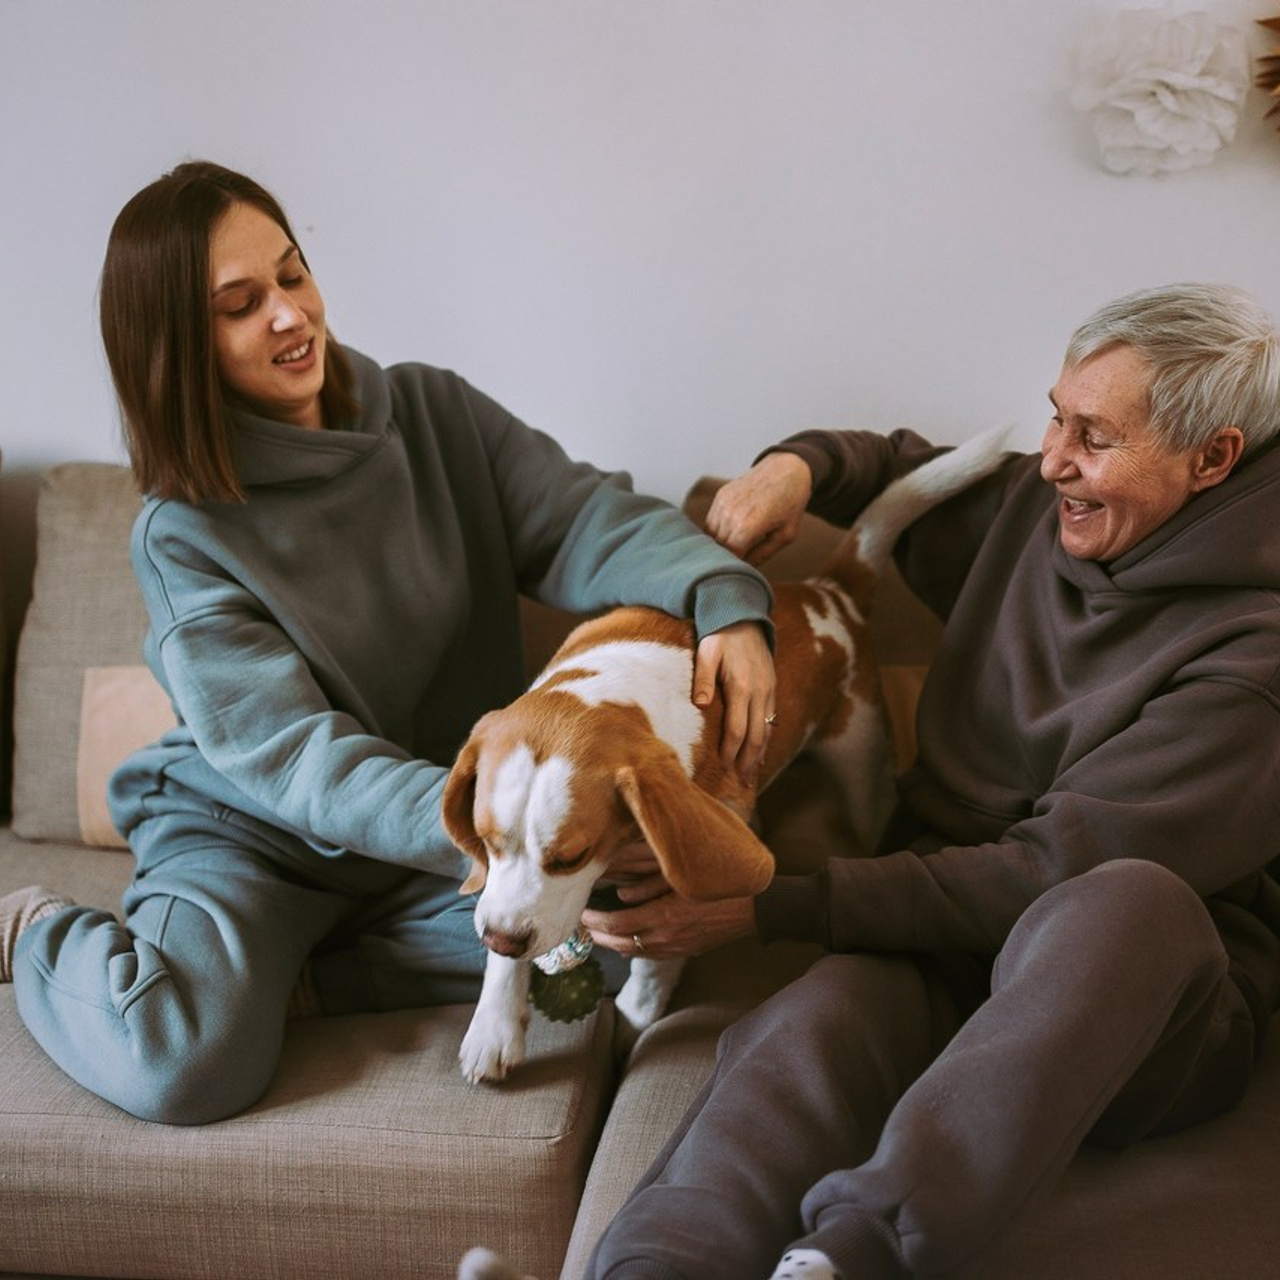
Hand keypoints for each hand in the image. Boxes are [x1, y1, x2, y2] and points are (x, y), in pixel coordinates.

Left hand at [583, 880, 757, 959]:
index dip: (594, 921)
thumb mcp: (679, 876)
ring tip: (597, 935)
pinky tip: (625, 943)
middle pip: (620, 943)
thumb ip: (647, 885)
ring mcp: (675, 947)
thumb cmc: (715, 884)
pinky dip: (633, 949)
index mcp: (663, 916)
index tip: (580, 913)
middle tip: (581, 927)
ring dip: (612, 945)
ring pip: (634, 952)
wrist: (751, 907)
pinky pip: (651, 955)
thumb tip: (620, 894)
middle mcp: (666, 937)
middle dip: (597, 936)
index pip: (617, 924)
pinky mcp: (684, 951)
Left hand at [693, 621, 775, 783]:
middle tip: (740, 783)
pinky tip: (760, 751)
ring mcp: (769, 690)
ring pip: (767, 730)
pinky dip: (766, 738)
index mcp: (742, 686)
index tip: (723, 767)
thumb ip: (703, 678)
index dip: (731, 750)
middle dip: (748, 761)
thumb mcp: (706, 652)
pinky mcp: (771, 688)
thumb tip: (700, 703)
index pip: (737, 728)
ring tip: (751, 775)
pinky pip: (771, 719)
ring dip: (759, 754)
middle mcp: (760, 692)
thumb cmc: (720, 635)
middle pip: (757, 735)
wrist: (744, 617)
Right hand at [705, 451, 812, 565]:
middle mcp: (729, 514)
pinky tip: (733, 530)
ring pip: (710, 535)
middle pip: (718, 548)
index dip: (737, 566)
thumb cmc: (791, 503)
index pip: (730, 557)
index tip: (745, 570)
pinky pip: (710, 521)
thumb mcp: (785, 535)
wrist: (787, 468)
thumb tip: (746, 568)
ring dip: (720, 544)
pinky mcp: (720, 496)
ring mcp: (722, 503)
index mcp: (747, 526)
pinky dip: (718, 530)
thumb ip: (763, 554)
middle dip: (728, 556)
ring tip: (738, 545)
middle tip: (742, 559)